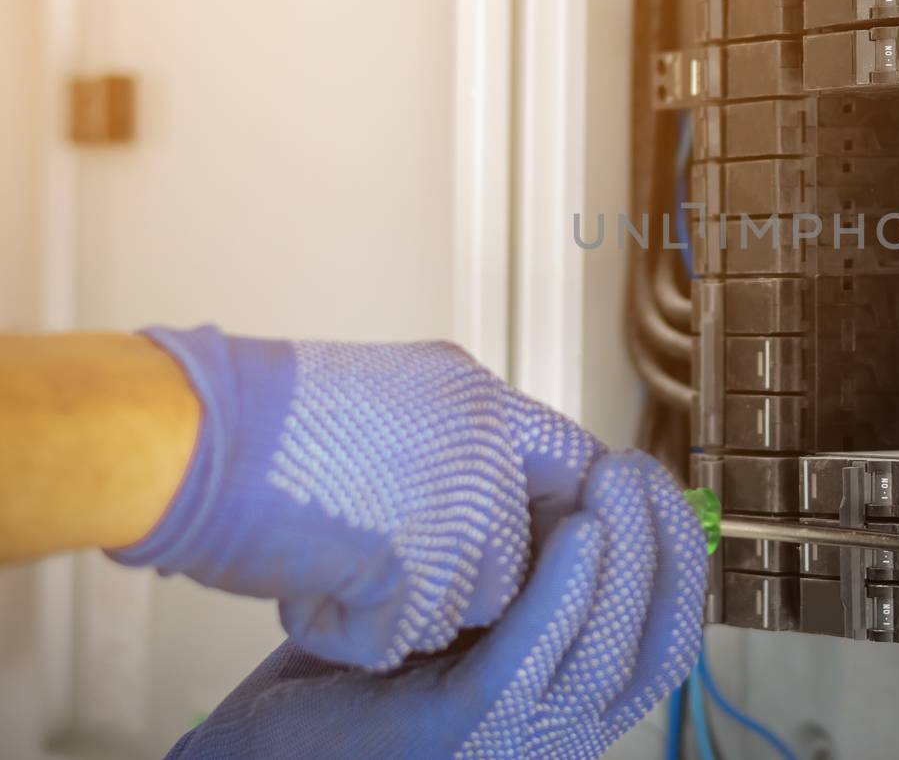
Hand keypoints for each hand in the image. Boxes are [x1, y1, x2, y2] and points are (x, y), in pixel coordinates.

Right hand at [112, 325, 604, 669]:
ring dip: (396, 602)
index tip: (546, 544)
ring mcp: (460, 510)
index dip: (559, 513)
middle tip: (371, 541)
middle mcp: (487, 448)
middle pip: (513, 556)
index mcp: (479, 398)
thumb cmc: (251, 418)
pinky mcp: (419, 572)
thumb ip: (450, 447)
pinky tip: (304, 579)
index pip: (573, 465)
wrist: (186, 434)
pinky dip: (343, 629)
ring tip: (328, 552)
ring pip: (463, 606)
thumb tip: (489, 501)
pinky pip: (398, 639)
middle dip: (448, 573)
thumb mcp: (383, 403)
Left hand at [163, 453, 707, 759]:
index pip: (667, 635)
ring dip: (625, 553)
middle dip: (663, 545)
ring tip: (614, 481)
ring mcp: (511, 736)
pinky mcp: (456, 727)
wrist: (258, 747)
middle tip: (637, 470)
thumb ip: (524, 574)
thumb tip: (582, 480)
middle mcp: (556, 731)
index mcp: (566, 701)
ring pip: (609, 647)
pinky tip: (577, 529)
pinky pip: (535, 655)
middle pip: (655, 641)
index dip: (681, 556)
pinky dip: (567, 589)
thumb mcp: (467, 616)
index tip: (658, 483)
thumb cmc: (358, 678)